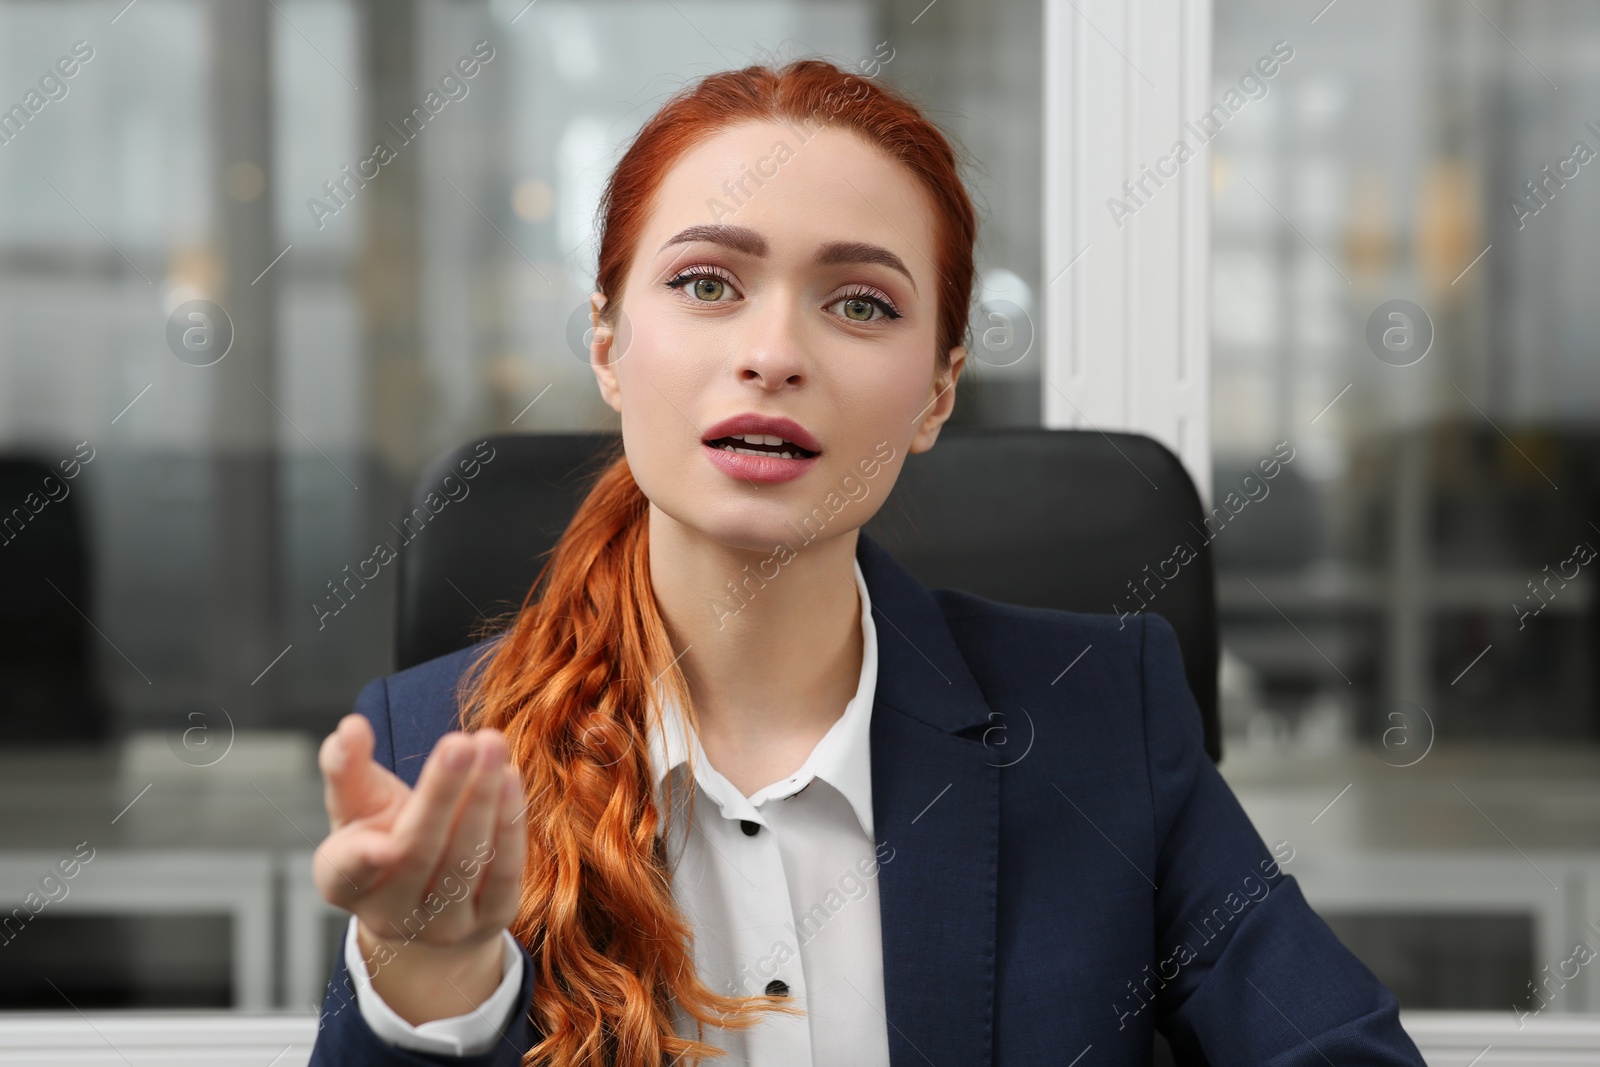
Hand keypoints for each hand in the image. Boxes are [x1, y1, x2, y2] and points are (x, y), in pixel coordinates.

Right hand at [313, 713, 527, 1024]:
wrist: (429, 891)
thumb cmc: (383, 831)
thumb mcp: (357, 803)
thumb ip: (347, 766)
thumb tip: (350, 727)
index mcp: (343, 882)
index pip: (350, 871)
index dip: (366, 860)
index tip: (382, 845)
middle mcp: (391, 914)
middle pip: (419, 852)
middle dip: (441, 793)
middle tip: (460, 743)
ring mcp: (443, 926)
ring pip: (465, 861)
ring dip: (482, 800)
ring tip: (491, 746)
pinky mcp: (490, 919)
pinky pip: (503, 873)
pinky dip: (509, 824)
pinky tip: (510, 778)